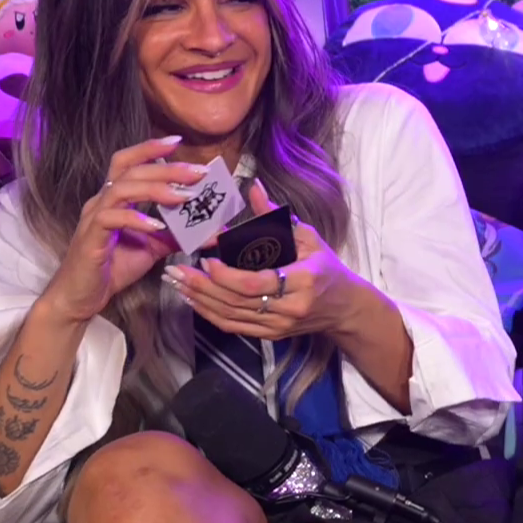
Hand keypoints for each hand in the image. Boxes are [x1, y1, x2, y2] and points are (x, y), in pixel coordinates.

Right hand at [38, 136, 201, 324]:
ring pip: (121, 189)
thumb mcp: (153, 247)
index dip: (149, 148)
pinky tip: (156, 224)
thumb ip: (178, 235)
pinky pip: (111, 219)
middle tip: (197, 172)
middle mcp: (101, 201)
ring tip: (183, 196)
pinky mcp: (90, 238)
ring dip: (154, 189)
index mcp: (114, 198)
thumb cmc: (113, 267)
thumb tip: (212, 231)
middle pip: (131, 171)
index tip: (176, 141)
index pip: (128, 162)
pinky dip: (135, 218)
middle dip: (167, 168)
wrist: (82, 296)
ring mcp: (93, 218)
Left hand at [166, 181, 368, 341]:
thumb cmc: (327, 268)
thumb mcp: (309, 237)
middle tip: (176, 271)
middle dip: (202, 286)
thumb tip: (253, 187)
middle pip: (237, 301)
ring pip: (231, 316)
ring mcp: (279, 325)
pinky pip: (234, 327)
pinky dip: (210, 314)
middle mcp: (290, 307)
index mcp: (303, 280)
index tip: (207, 260)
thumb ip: (277, 215)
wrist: (346, 308)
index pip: (256, 282)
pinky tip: (193, 301)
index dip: (227, 276)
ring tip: (176, 284)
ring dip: (200, 300)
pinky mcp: (271, 336)